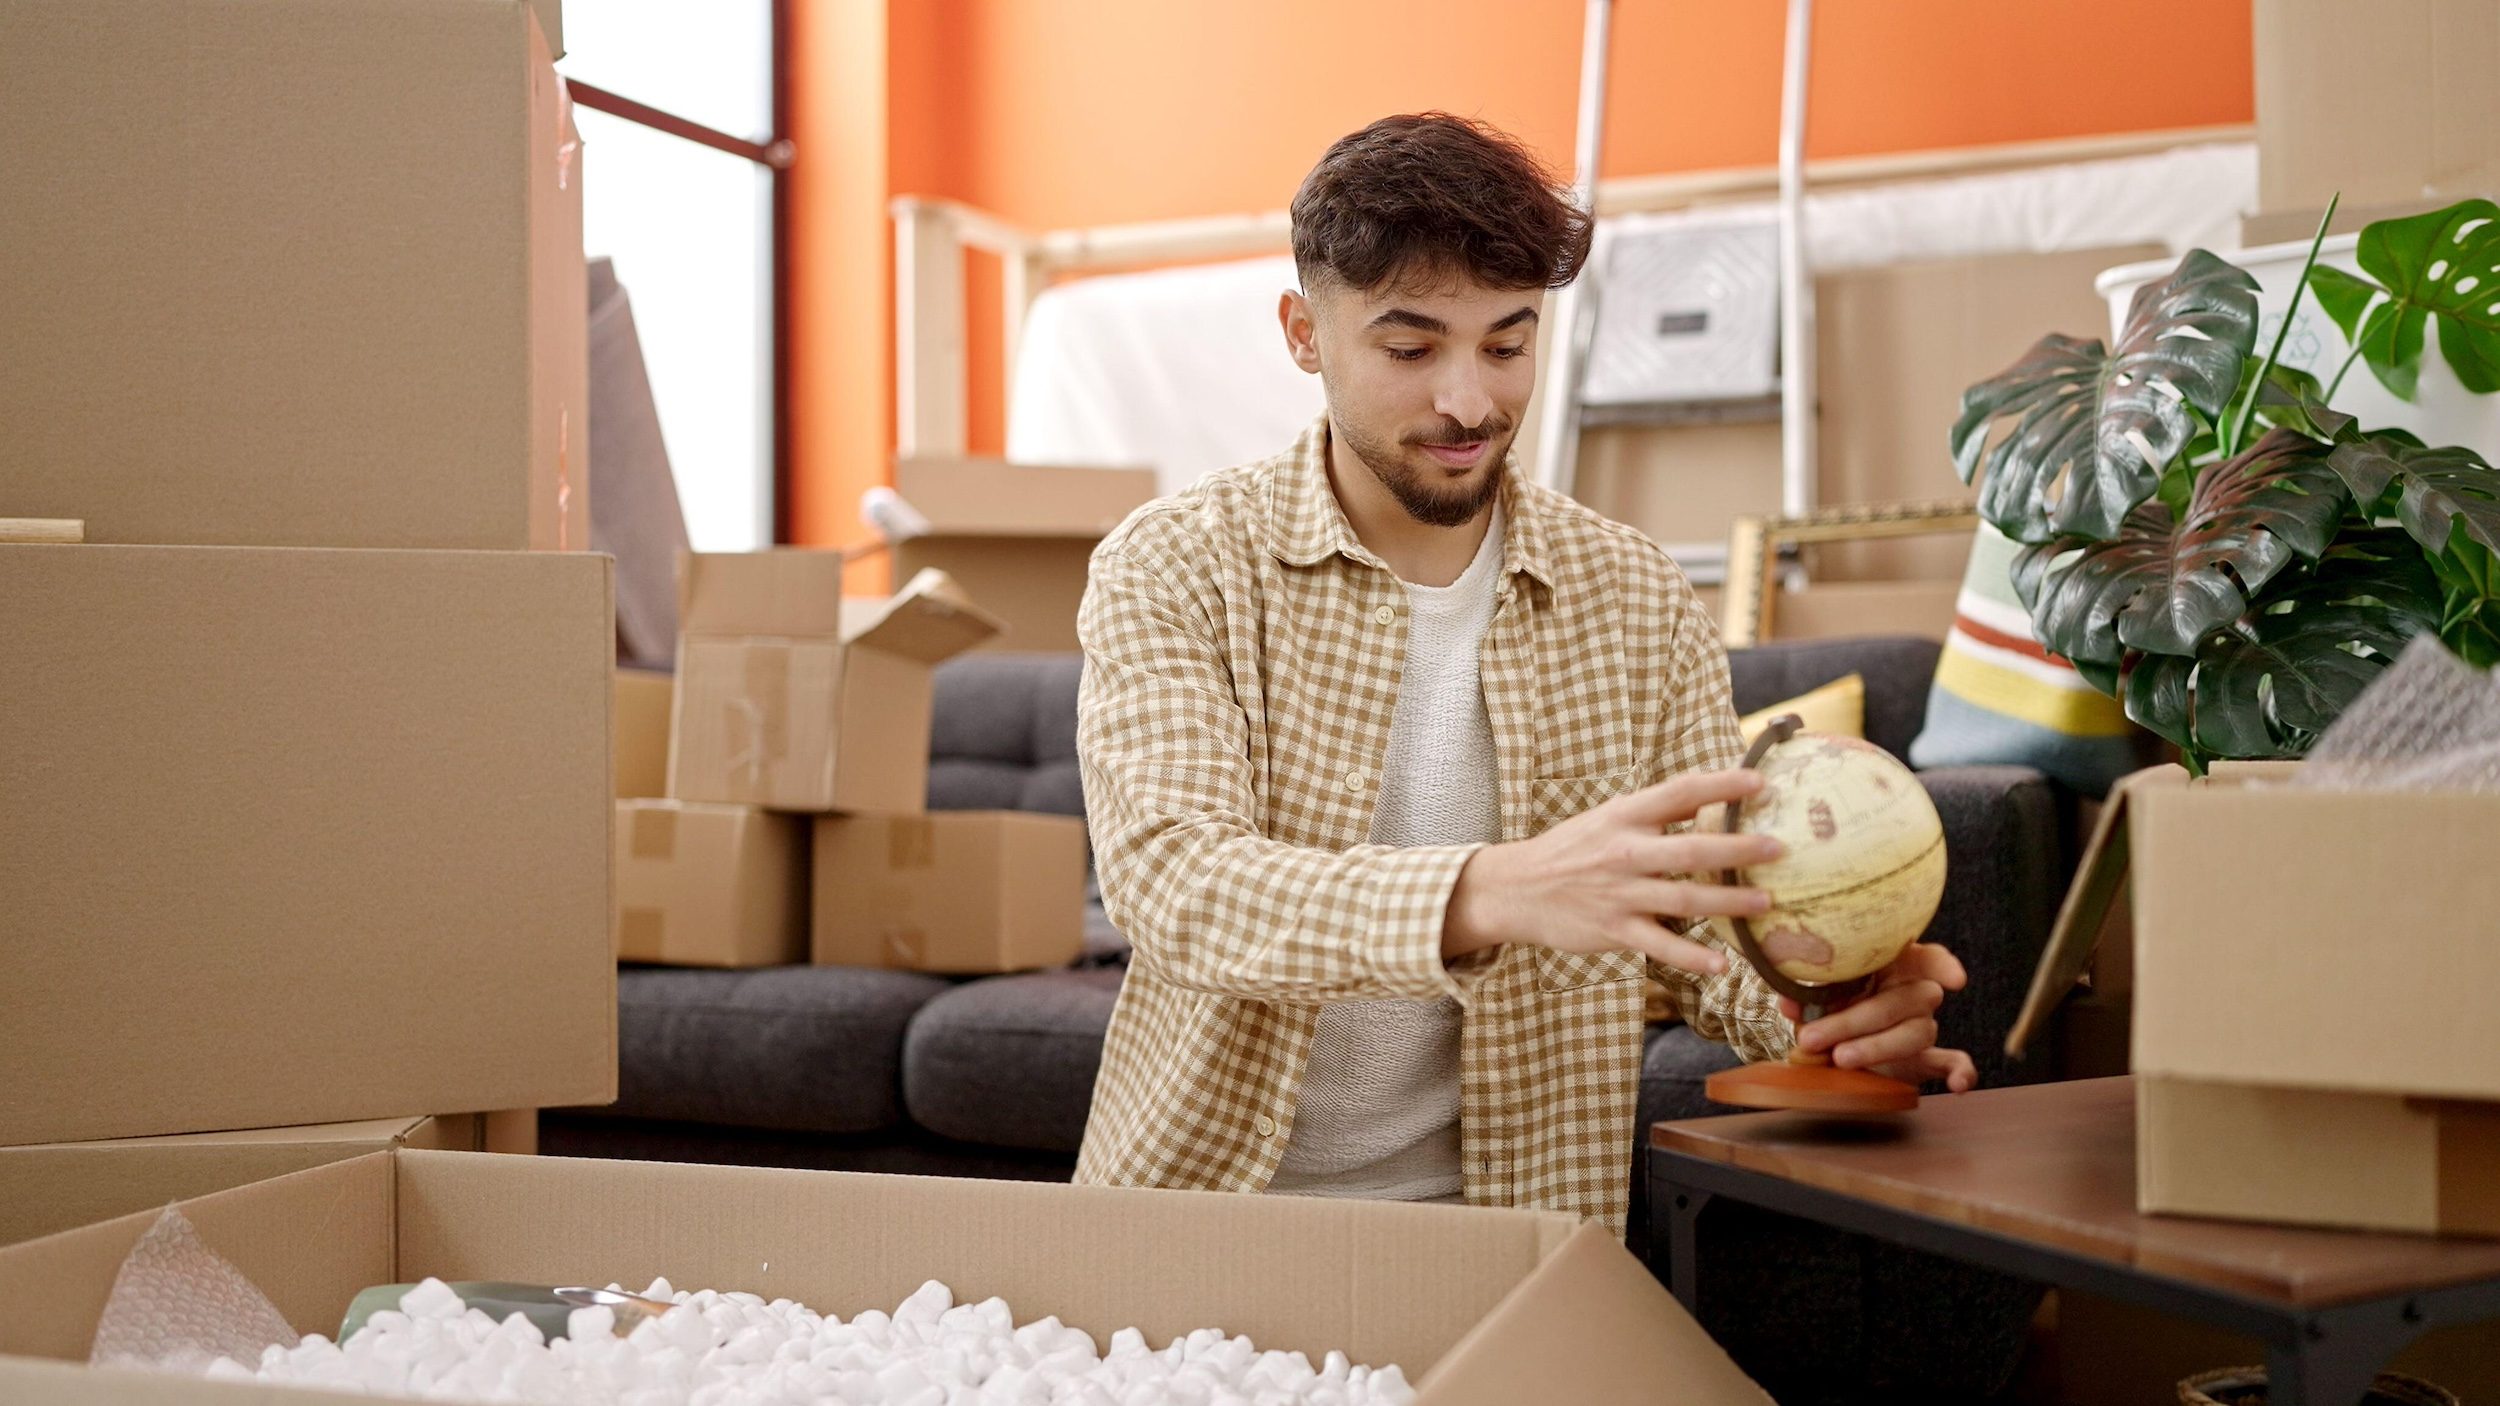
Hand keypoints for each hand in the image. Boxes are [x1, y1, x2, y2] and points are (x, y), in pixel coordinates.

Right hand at [1443, 769, 1785, 975]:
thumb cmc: (1570, 851)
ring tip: (1765, 903)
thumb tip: (1712, 803)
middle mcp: (1624, 852)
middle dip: (1738, 850)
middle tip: (1778, 848)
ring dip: (1728, 904)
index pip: (1679, 793)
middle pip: (1690, 850)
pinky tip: (1723, 964)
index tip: (1760, 782)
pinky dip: (1692, 957)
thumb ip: (1655, 815)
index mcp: (1624, 816)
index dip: (1721, 785)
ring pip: (1683, 901)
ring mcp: (1619, 894)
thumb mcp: (1607, 820)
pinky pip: (1660, 946)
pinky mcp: (1613, 930)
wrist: (1516, 889)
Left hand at [1784, 943, 1978, 1091]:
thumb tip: (1790, 1002)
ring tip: (1841, 1059)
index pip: (1924, 955)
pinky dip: (1961, 1071)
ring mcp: (1923, 1023)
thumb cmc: (1829, 1006)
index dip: (1941, 964)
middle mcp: (1914, 990)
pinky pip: (1954, 1060)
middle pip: (1899, 1002)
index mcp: (1892, 963)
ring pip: (1917, 1032)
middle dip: (1853, 1021)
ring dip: (1877, 1047)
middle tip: (1814, 1038)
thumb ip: (1807, 996)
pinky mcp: (1926, 1057)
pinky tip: (1958, 1084)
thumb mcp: (1816, 997)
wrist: (1834, 1043)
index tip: (1955, 980)